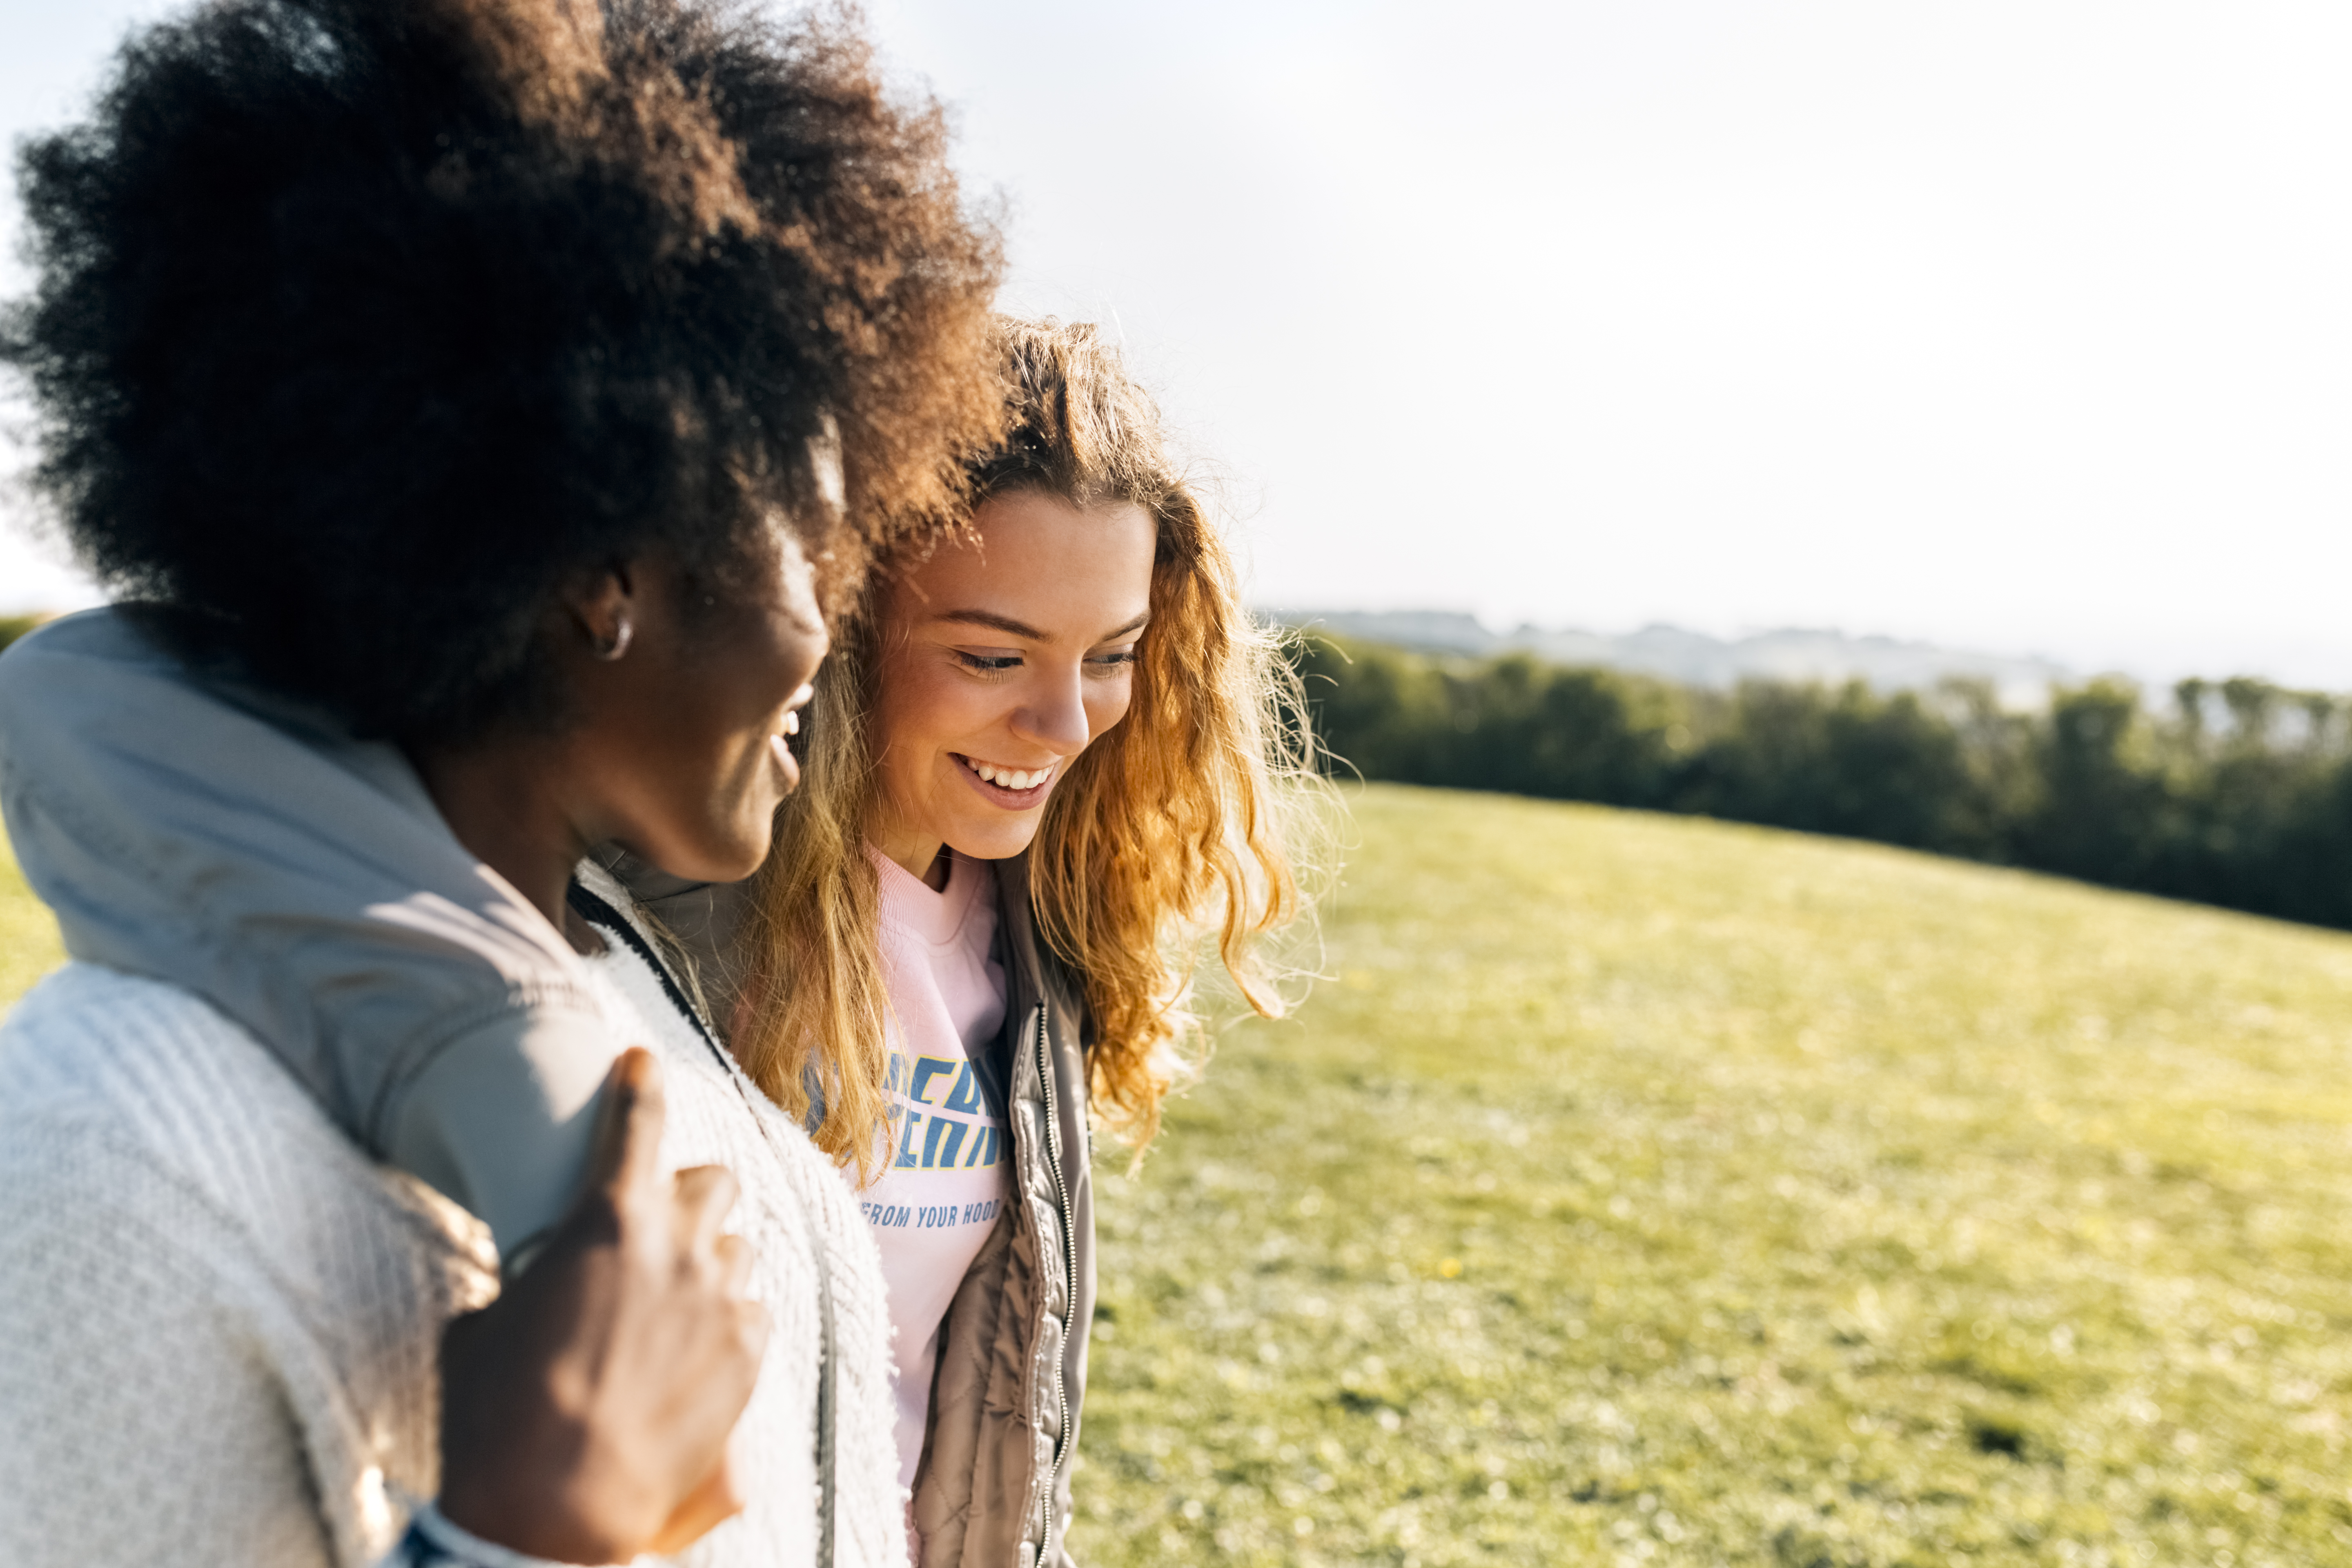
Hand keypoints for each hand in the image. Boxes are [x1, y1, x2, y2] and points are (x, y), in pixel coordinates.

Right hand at [437, 1048, 768, 1563]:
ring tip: (677, 1305)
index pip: (636, 1122)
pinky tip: (699, 1355)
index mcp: (606, 1220)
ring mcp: (720, 1299)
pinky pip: (754, 1312)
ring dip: (711, 1264)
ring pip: (739, 1249)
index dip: (640, 1084)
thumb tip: (529, 1287)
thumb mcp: (484, 1326)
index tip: (643, 1063)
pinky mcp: (748, 1354)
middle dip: (690, 1193)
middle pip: (713, 1182)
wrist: (553, 1506)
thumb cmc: (499, 1416)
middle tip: (662, 1223)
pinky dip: (732, 1323)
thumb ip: (526, 1284)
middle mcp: (677, 1245)